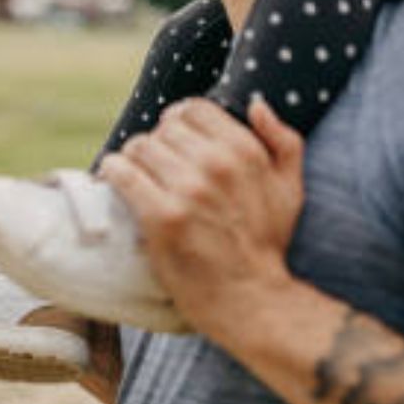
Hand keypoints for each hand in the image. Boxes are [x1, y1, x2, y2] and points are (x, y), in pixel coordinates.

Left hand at [98, 98, 305, 340]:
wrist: (250, 299)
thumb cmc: (267, 244)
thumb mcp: (290, 190)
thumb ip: (283, 141)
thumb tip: (258, 104)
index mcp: (245, 151)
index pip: (194, 109)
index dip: (181, 123)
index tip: (176, 144)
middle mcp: (216, 164)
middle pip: (163, 128)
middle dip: (158, 144)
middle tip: (158, 168)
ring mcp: (188, 190)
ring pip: (139, 146)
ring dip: (134, 160)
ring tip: (138, 178)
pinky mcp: (161, 217)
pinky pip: (122, 172)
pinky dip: (113, 172)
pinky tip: (116, 181)